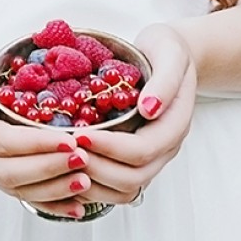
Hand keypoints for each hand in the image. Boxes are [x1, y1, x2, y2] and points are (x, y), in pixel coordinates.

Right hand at [0, 41, 92, 218]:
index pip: (2, 142)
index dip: (35, 144)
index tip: (68, 140)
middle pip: (10, 172)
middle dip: (49, 168)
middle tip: (83, 160)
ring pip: (18, 188)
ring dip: (53, 189)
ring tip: (84, 180)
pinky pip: (24, 194)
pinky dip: (50, 202)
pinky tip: (75, 205)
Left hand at [69, 23, 196, 207]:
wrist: (170, 56)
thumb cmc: (167, 51)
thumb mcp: (171, 53)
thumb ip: (165, 80)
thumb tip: (150, 108)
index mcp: (175, 124)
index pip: (143, 150)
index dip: (111, 147)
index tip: (80, 134)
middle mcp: (165, 148)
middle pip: (133, 178)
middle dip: (97, 168)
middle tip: (65, 150)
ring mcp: (152, 157)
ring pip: (125, 189)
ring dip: (93, 182)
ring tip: (65, 162)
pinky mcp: (136, 160)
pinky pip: (117, 187)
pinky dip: (93, 187)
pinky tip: (70, 171)